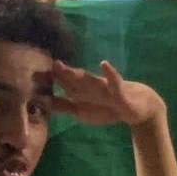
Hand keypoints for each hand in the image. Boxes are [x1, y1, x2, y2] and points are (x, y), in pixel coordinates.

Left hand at [51, 60, 165, 127]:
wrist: (142, 109)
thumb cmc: (112, 107)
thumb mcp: (85, 111)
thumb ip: (66, 106)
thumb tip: (44, 102)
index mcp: (84, 93)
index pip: (64, 86)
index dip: (51, 81)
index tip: (33, 75)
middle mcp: (93, 88)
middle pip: (74, 81)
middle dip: (60, 75)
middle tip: (44, 66)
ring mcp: (107, 89)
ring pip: (90, 81)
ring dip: (76, 74)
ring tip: (64, 67)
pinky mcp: (122, 93)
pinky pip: (115, 83)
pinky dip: (110, 74)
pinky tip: (104, 64)